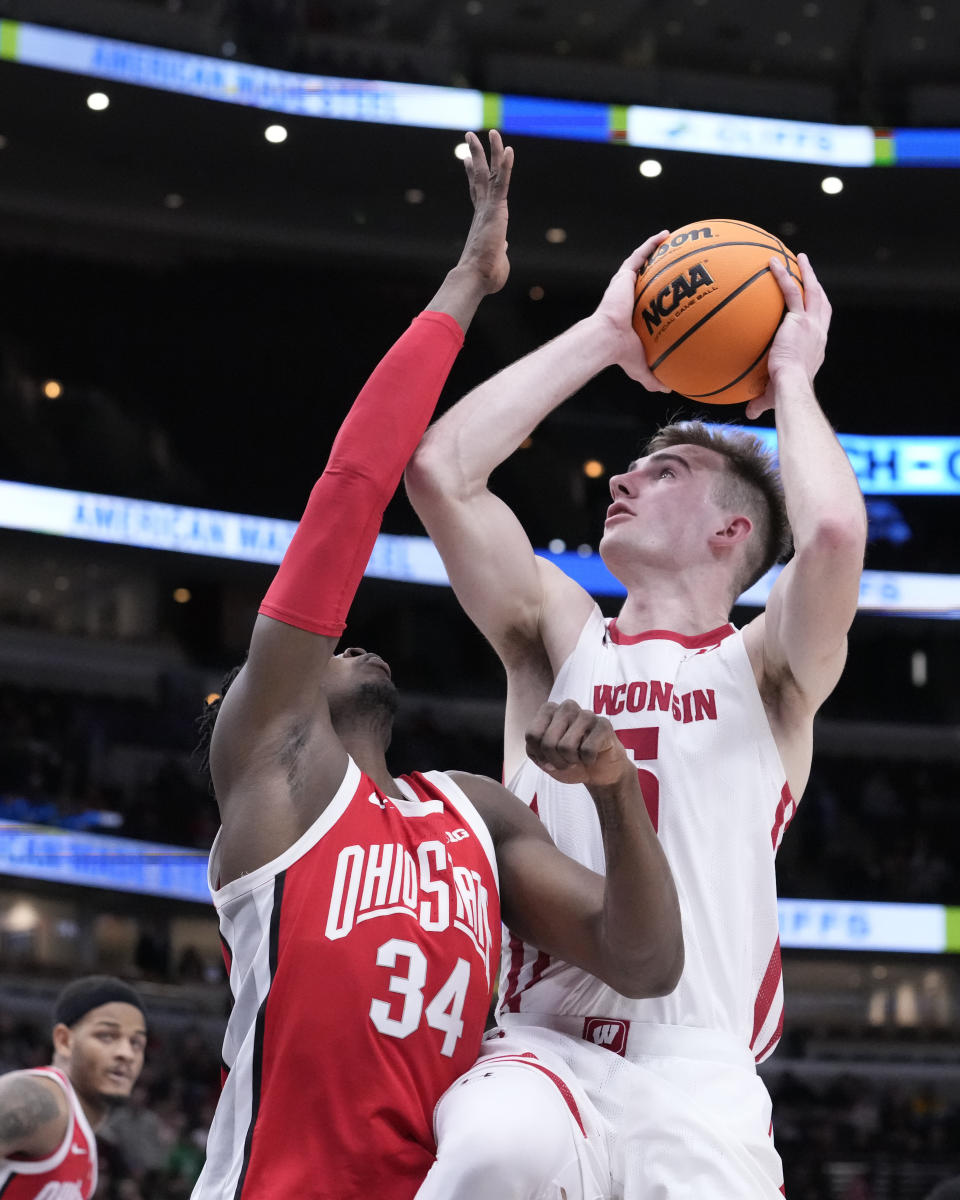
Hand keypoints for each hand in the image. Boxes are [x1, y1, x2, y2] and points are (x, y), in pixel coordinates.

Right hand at [456, 130, 512, 294]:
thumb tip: (503, 246)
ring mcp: (488, 208)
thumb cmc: (484, 276)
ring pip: (489, 173)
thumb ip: (500, 248)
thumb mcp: (497, 257)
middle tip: (471, 137)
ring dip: (490, 151)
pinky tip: (509, 150)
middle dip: (476, 154)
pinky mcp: (496, 210)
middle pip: (479, 176)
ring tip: (490, 131)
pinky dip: (506, 167)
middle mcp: (482, 210)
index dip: (473, 175)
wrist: (475, 278)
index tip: (468, 160)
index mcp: (482, 220)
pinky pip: (502, 183)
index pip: (477, 192)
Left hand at [525, 700, 632, 787]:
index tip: (549, 758)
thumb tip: (545, 755)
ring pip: (566, 747)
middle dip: (556, 761)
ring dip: (572, 761)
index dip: (539, 754)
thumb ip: (534, 751)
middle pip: (548, 742)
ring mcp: (586, 713)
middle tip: (566, 761)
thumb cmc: (569, 759)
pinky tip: (592, 756)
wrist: (598, 770)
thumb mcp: (543, 757)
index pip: (532, 735)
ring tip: (578, 757)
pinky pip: (587, 750)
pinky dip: (588, 760)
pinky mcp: (603, 724)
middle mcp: (566, 707)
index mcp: (549, 710)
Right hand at [593, 233, 671, 392]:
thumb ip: (654, 377)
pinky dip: (652, 244)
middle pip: (646, 278)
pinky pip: (640, 255)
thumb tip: (669, 390)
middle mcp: (630, 297)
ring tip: (673, 240)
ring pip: (643, 262)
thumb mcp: (642, 367)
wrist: (607, 339)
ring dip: (656, 250)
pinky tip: (666, 235)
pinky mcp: (624, 276)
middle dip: (659, 269)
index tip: (673, 291)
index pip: (648, 301)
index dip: (660, 295)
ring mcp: (626, 285)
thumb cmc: (621, 354)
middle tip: (677, 262)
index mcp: (634, 315)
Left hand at [745, 252, 830, 418]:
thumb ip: (761, 400)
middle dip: (817, 285)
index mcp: (815, 348)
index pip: (819, 327)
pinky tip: (772, 263)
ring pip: (813, 291)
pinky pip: (791, 291)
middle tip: (809, 272)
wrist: (791, 388)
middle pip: (822, 303)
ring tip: (799, 258)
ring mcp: (811, 325)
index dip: (817, 315)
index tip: (810, 307)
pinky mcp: (799, 320)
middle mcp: (818, 334)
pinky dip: (783, 275)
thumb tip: (749, 413)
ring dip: (807, 273)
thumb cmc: (785, 396)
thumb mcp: (773, 396)